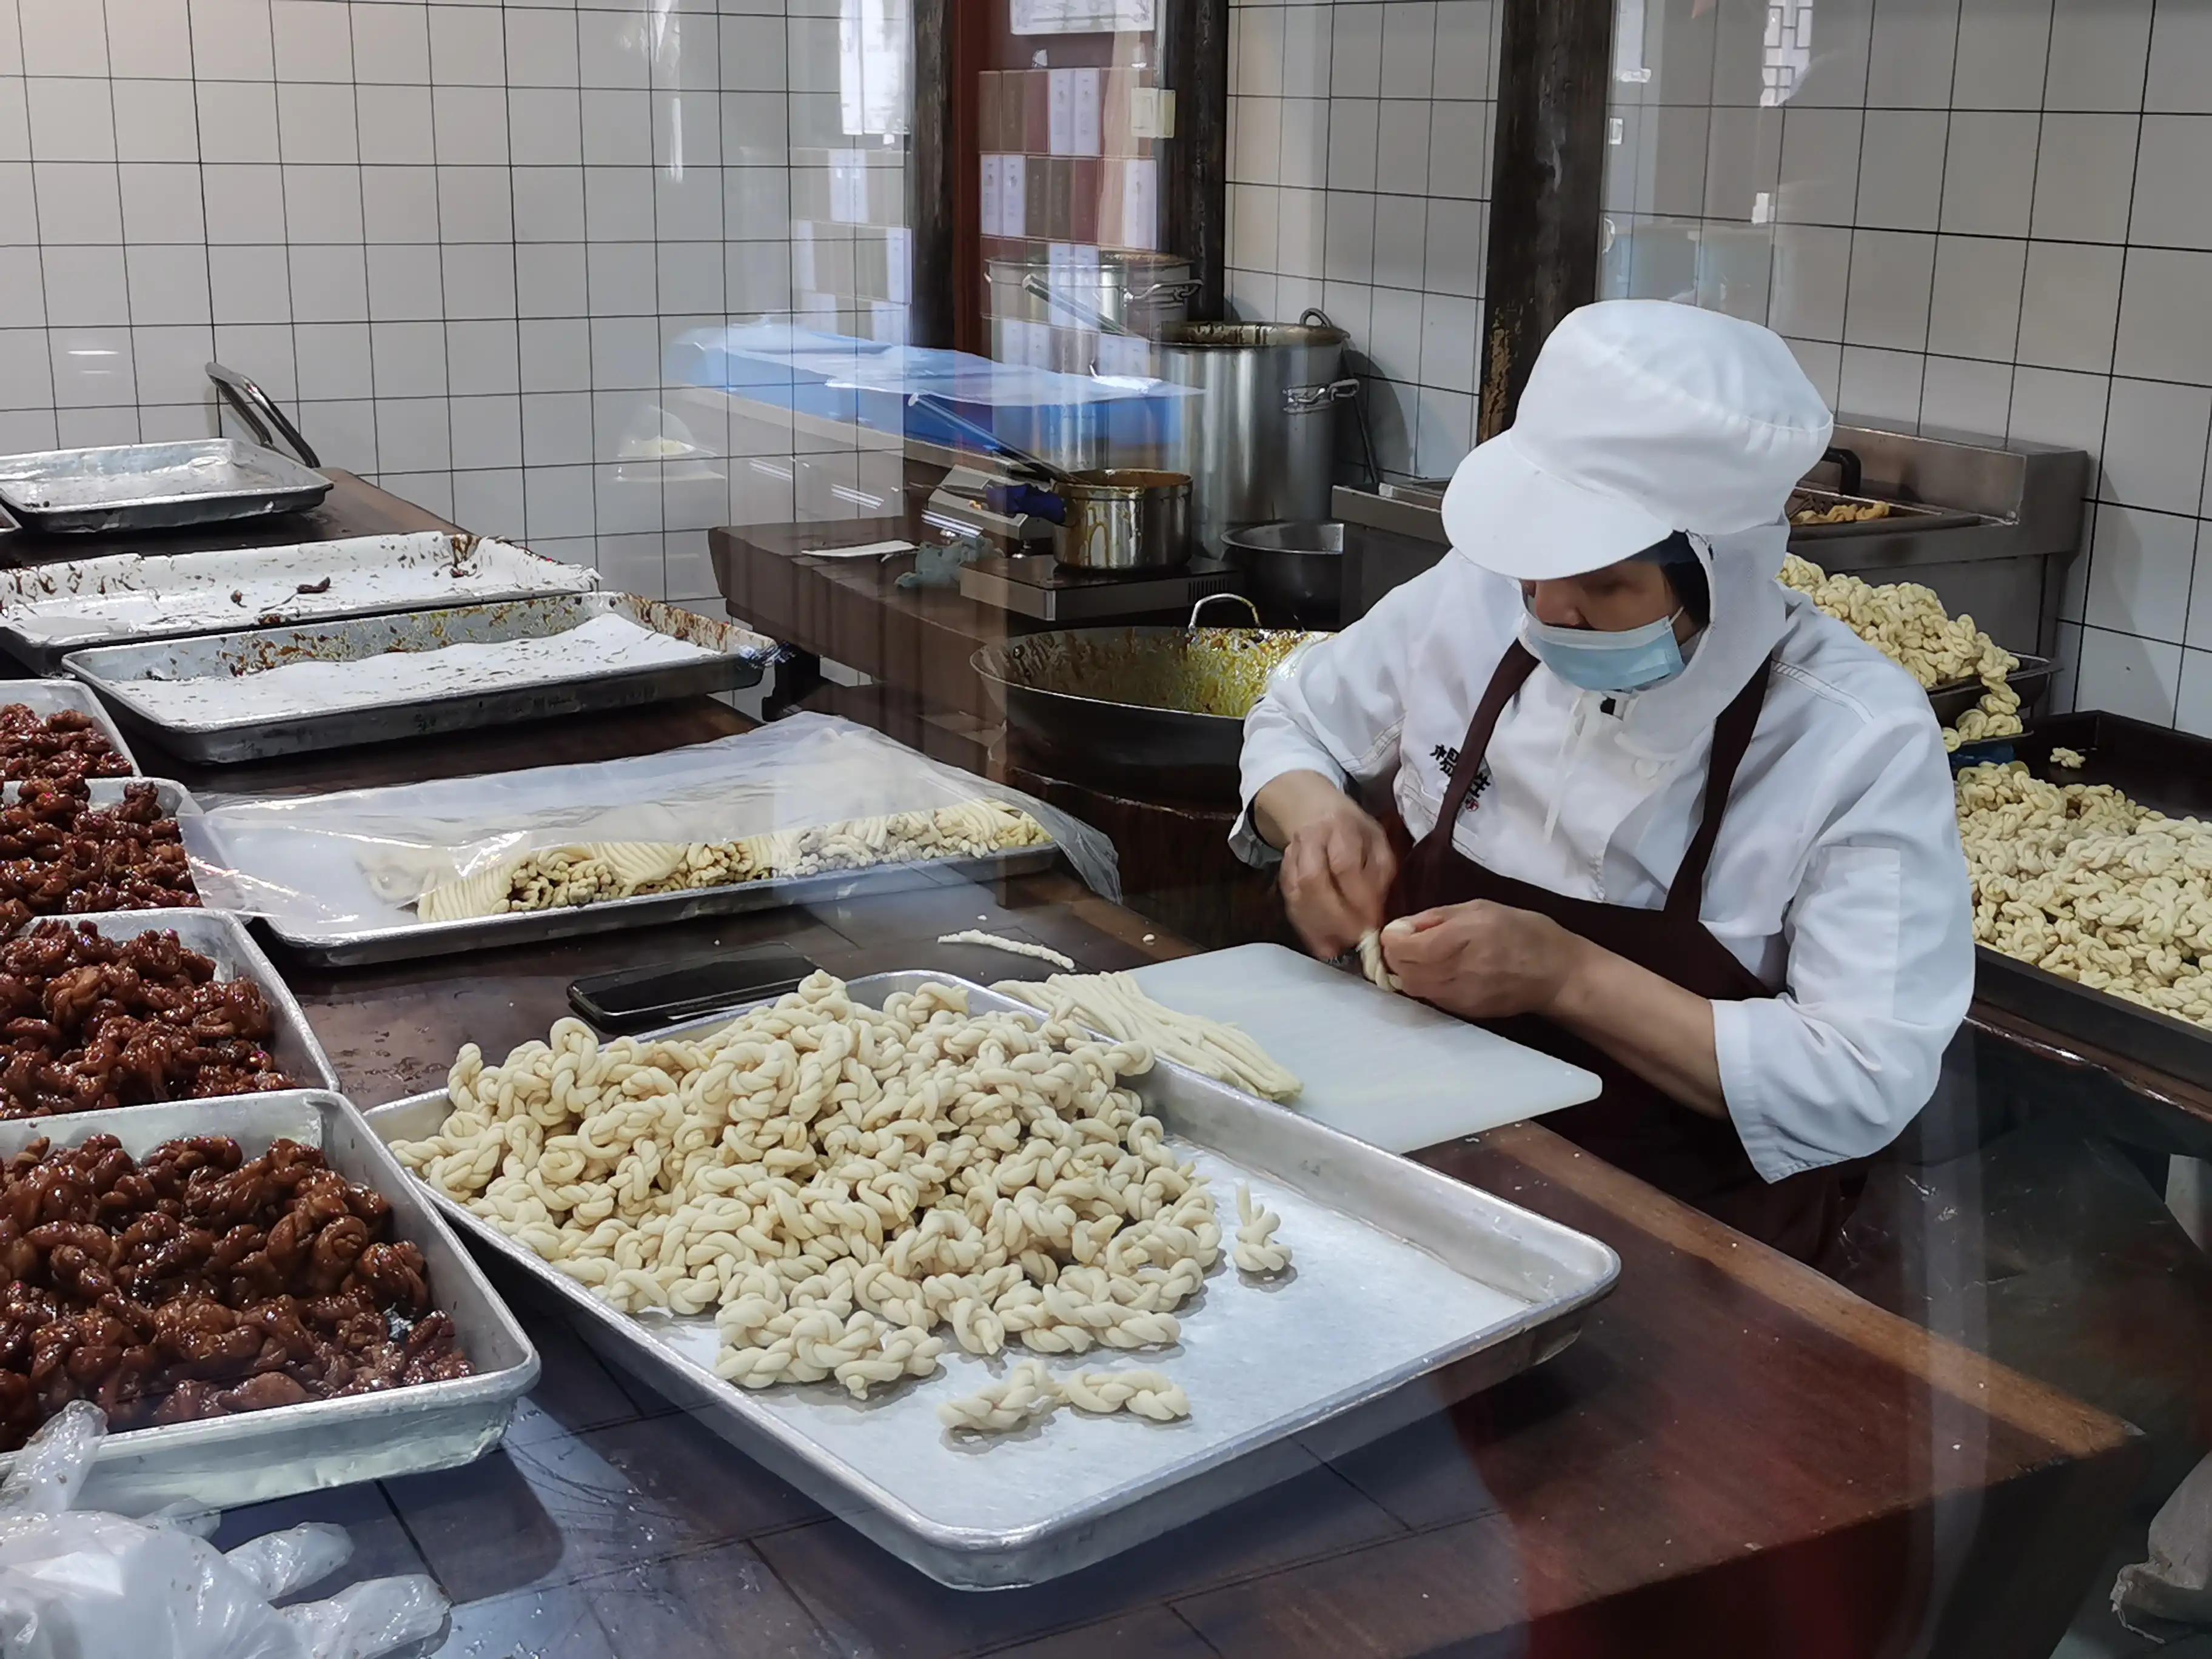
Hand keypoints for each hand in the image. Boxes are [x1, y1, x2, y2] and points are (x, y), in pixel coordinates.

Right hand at [1255, 773, 1396, 959]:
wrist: (1314, 810)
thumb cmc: (1354, 831)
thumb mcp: (1377, 842)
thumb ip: (1379, 875)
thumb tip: (1373, 918)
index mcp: (1341, 827)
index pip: (1345, 865)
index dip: (1357, 899)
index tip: (1371, 925)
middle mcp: (1310, 839)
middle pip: (1313, 881)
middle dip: (1334, 918)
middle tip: (1353, 941)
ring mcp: (1291, 856)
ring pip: (1297, 895)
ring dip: (1317, 926)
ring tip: (1338, 947)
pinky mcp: (1282, 872)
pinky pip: (1290, 903)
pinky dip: (1305, 926)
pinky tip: (1321, 942)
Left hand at [1379, 900, 1588, 1020]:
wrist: (1556, 973)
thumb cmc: (1522, 931)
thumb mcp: (1479, 907)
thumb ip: (1436, 917)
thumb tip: (1399, 927)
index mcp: (1461, 938)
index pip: (1403, 948)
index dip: (1392, 937)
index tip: (1399, 929)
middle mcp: (1457, 971)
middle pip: (1402, 970)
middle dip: (1396, 955)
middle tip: (1407, 942)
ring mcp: (1460, 996)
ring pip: (1412, 988)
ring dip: (1407, 972)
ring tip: (1422, 957)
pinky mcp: (1465, 1012)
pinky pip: (1430, 998)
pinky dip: (1425, 984)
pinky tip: (1438, 971)